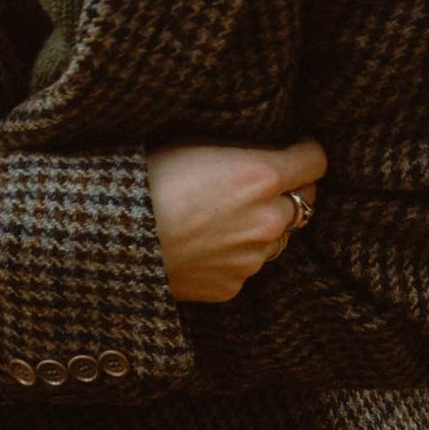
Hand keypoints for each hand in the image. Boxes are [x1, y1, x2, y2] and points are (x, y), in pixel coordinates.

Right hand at [146, 139, 325, 304]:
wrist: (112, 238)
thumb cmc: (146, 179)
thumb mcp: (195, 144)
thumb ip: (241, 152)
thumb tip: (262, 152)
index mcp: (262, 176)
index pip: (316, 161)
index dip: (304, 153)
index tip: (292, 150)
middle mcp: (269, 219)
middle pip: (304, 201)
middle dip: (285, 192)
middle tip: (251, 186)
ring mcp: (253, 258)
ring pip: (277, 237)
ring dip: (262, 227)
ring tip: (219, 219)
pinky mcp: (233, 286)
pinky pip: (246, 266)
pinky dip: (234, 255)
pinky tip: (201, 245)